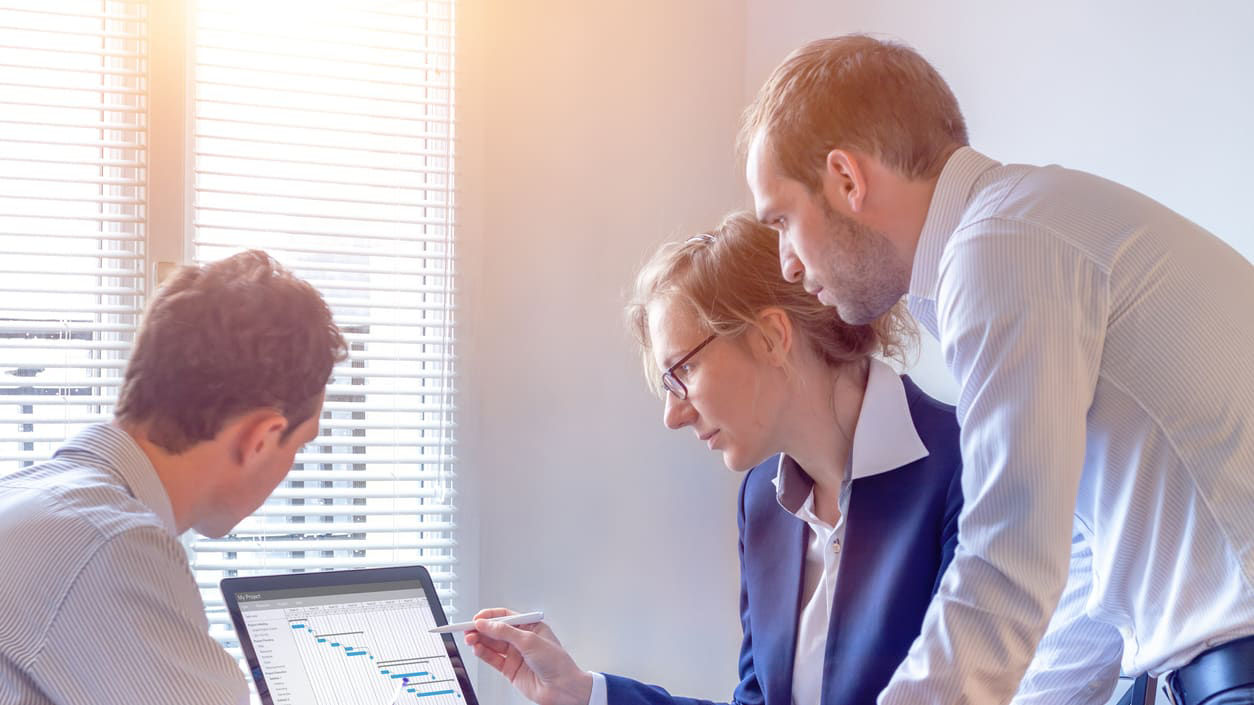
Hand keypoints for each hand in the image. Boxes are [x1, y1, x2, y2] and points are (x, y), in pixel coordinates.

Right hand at [464, 608, 593, 704]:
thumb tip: (486, 624)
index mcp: (531, 626)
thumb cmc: (557, 662)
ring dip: (479, 640)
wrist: (562, 688)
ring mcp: (516, 655)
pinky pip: (493, 659)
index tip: (477, 618)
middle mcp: (522, 640)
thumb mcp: (530, 640)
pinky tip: (476, 648)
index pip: (506, 616)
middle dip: (481, 629)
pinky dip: (483, 653)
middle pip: (496, 630)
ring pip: (492, 645)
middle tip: (468, 628)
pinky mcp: (510, 669)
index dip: (490, 616)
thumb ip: (505, 632)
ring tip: (469, 638)